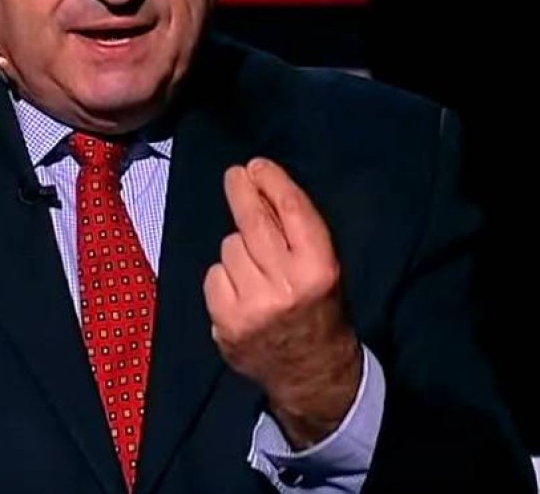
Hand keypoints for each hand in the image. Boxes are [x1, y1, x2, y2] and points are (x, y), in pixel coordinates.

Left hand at [203, 157, 362, 447]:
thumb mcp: (325, 268)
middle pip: (253, 221)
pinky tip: (241, 290)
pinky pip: (214, 275)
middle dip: (241, 191)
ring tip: (256, 268)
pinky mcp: (226, 322)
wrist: (313, 374)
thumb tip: (260, 186)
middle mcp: (286, 285)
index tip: (257, 165)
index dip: (271, 181)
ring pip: (230, 247)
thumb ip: (297, 233)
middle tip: (235, 175)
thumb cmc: (320, 310)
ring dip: (238, 248)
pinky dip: (224, 276)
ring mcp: (252, 306)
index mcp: (319, 268)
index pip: (291, 210)